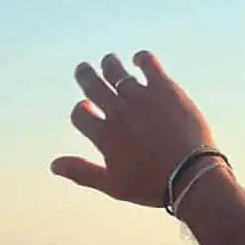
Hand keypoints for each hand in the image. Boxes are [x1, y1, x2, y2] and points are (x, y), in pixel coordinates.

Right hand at [51, 51, 214, 206]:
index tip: (86, 108)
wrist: (191, 174)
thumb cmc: (152, 185)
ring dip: (109, 65)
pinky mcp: (164, 88)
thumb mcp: (112, 185)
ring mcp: (141, 97)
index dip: (80, 109)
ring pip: (117, 72)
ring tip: (108, 61)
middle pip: (93, 85)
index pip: (80, 113)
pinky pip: (148, 63)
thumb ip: (82, 172)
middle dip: (85, 76)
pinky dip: (141, 59)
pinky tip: (140, 60)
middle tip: (83, 69)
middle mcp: (118, 112)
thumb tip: (53, 165)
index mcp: (104, 135)